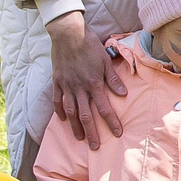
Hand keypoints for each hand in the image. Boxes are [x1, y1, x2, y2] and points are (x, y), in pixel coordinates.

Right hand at [47, 11, 127, 150]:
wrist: (68, 34)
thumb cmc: (90, 45)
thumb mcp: (106, 60)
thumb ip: (113, 79)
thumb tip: (123, 95)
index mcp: (94, 83)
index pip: (104, 108)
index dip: (111, 122)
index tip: (118, 133)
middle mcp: (79, 88)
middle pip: (86, 115)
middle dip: (92, 132)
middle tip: (95, 147)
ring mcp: (66, 85)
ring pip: (71, 111)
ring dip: (75, 126)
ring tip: (80, 138)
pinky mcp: (57, 81)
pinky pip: (57, 100)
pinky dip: (60, 111)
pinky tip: (63, 119)